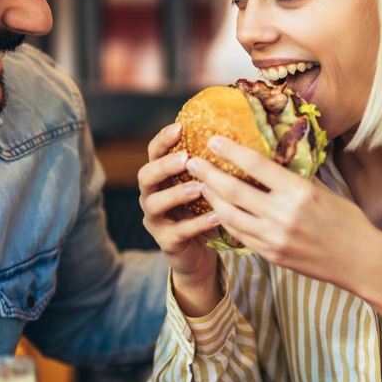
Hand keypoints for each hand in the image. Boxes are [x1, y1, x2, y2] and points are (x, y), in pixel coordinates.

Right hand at [138, 123, 221, 299]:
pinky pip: (179, 231)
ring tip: (199, 188)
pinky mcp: (166, 241)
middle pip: (145, 176)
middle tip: (185, 160)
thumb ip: (209, 167)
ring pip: (155, 204)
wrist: (199, 254)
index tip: (178, 127)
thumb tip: (235, 138)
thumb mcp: (204, 186)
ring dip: (177, 194)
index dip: (162, 140)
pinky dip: (197, 223)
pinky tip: (216, 216)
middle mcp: (151, 196)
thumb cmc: (203, 212)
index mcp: (160, 178)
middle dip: (164, 166)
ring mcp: (156, 220)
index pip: (153, 153)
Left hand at [187, 137, 381, 326]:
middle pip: (233, 190)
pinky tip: (218, 210)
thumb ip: (292, 178)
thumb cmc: (346, 220)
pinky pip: (240, 235)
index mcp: (298, 192)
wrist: (360, 261)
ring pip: (229, 216)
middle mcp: (282, 214)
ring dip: (211, 198)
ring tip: (201, 185)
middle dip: (208, 174)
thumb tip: (267, 160)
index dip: (230, 151)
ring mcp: (274, 238)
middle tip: (192, 162)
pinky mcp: (271, 255)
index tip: (213, 140)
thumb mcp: (322, 191)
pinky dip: (226, 221)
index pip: (256, 165)